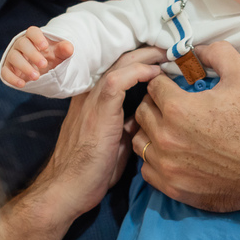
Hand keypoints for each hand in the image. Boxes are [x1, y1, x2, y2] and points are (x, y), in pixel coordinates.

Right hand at [0, 27, 74, 86]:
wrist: (42, 70)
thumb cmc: (50, 57)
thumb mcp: (59, 54)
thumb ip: (64, 50)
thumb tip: (69, 47)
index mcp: (33, 37)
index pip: (32, 31)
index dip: (37, 38)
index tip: (45, 47)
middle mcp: (20, 45)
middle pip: (22, 44)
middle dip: (33, 54)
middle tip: (44, 64)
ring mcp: (13, 56)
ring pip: (13, 57)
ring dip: (24, 67)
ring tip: (36, 76)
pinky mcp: (8, 69)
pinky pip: (5, 72)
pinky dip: (12, 78)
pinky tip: (22, 84)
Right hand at [40, 46, 165, 221]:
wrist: (68, 189)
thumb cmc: (91, 171)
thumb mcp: (116, 143)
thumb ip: (128, 126)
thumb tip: (145, 117)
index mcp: (93, 102)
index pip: (118, 71)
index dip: (140, 62)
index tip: (163, 62)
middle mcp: (90, 95)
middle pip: (120, 61)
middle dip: (147, 53)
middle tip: (170, 51)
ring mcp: (92, 101)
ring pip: (120, 65)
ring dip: (146, 57)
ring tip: (167, 54)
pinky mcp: (98, 111)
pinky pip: (117, 81)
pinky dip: (138, 72)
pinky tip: (155, 72)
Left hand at [132, 42, 239, 212]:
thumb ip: (217, 53)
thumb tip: (197, 49)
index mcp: (178, 108)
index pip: (153, 85)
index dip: (164, 82)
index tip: (174, 87)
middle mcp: (166, 137)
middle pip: (142, 111)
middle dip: (156, 104)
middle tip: (173, 106)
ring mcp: (167, 165)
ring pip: (139, 139)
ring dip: (151, 131)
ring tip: (170, 129)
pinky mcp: (171, 186)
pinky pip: (147, 168)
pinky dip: (155, 158)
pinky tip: (172, 152)